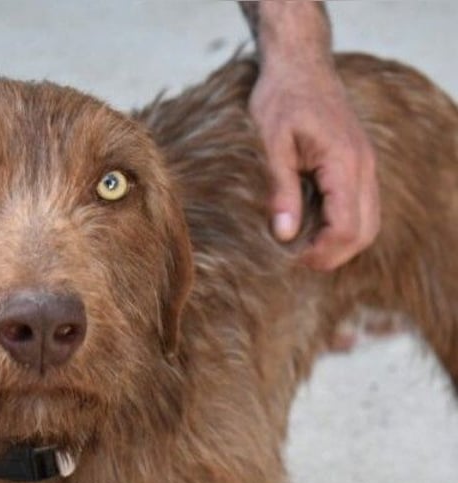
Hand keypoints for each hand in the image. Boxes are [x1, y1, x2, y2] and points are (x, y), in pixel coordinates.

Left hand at [249, 54, 379, 270]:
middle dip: (333, 255)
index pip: (347, 228)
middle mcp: (364, 167)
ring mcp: (366, 165)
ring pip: (368, 222)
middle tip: (296, 261)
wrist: (299, 66)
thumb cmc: (280, 99)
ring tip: (302, 247)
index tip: (290, 260)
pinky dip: (342, 224)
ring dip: (340, 242)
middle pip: (365, 233)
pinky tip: (311, 225)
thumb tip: (285, 235)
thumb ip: (280, 190)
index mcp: (344, 163)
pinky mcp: (358, 164)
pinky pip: (361, 206)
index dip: (321, 253)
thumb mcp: (270, 145)